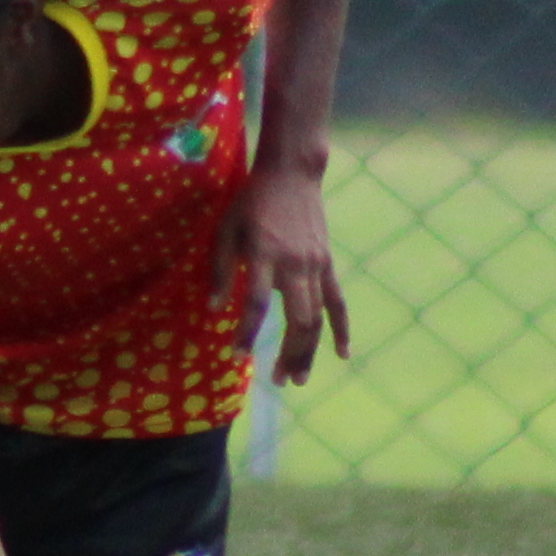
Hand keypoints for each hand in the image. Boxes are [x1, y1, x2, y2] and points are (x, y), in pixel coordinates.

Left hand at [229, 162, 350, 382]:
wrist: (292, 175)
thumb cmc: (251, 203)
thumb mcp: (226, 229)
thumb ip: (220, 270)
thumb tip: (213, 310)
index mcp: (264, 254)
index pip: (257, 302)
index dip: (248, 331)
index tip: (238, 354)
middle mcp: (294, 264)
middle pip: (298, 319)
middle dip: (289, 353)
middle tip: (279, 380)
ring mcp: (316, 266)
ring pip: (319, 317)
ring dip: (310, 350)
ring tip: (299, 378)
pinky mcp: (327, 264)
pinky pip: (338, 302)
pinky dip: (341, 329)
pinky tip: (342, 354)